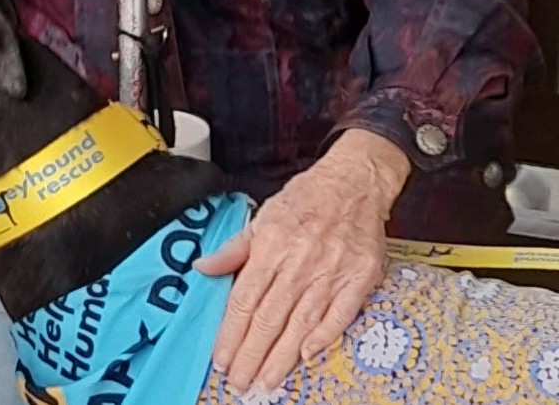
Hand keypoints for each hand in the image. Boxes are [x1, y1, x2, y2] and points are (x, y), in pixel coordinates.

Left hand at [194, 129, 409, 393]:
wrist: (354, 182)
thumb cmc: (306, 199)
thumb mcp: (262, 216)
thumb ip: (234, 248)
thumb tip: (203, 267)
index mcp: (270, 247)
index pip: (244, 300)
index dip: (231, 332)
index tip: (221, 358)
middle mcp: (298, 262)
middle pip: (270, 318)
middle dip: (251, 354)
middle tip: (239, 382)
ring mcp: (330, 272)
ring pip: (300, 322)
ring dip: (282, 356)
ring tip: (266, 381)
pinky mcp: (359, 278)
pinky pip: (340, 314)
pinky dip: (324, 336)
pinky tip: (308, 356)